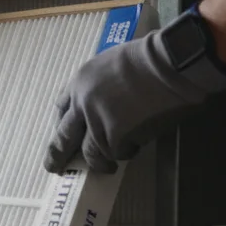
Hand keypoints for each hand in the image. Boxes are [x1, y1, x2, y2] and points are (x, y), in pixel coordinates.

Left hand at [44, 24, 225, 173]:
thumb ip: (100, 84)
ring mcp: (98, 121)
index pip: (61, 107)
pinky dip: (127, 152)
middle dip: (57, 156)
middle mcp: (82, 103)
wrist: (171, 63)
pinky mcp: (116, 136)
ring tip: (108, 167)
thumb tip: (101, 102)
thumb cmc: (150, 58)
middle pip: (63, 137)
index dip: (62, 123)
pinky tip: (137, 145)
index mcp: (80, 81)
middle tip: (54, 168)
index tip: (62, 133)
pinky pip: (118, 152)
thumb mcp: (112, 62)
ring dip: (100, 161)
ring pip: (91, 152)